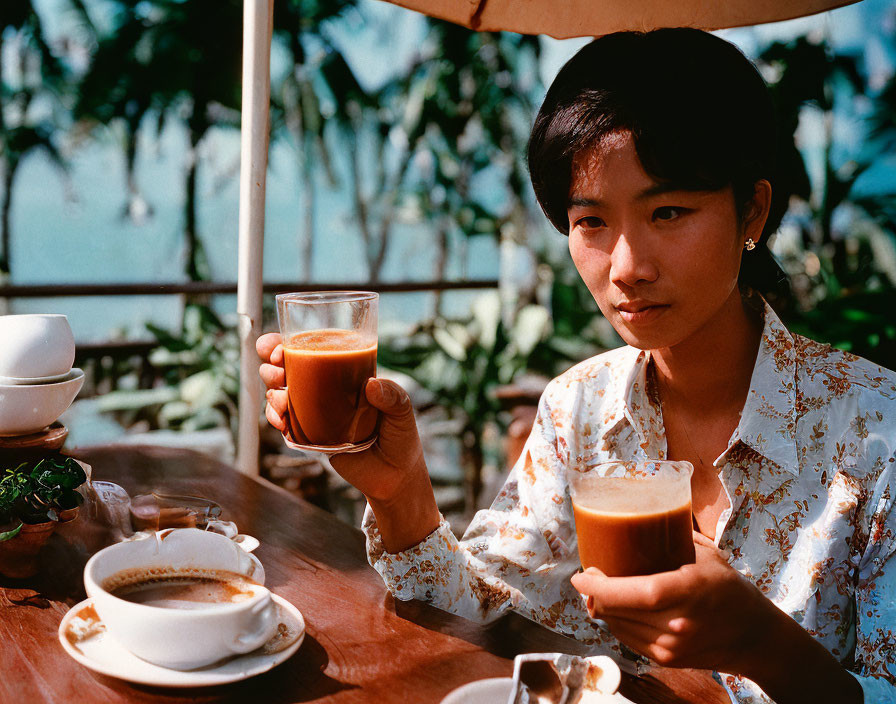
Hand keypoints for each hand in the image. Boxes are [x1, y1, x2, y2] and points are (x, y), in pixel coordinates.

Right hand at [256, 331, 435, 516]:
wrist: (394, 476)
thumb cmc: (400, 436)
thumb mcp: (402, 411)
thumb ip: (393, 396)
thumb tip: (371, 384)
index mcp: (344, 373)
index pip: (311, 349)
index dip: (287, 344)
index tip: (280, 348)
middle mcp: (324, 389)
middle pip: (286, 368)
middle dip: (271, 366)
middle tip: (278, 372)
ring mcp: (313, 412)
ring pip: (279, 393)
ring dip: (272, 393)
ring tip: (282, 400)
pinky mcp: (307, 435)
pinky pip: (283, 422)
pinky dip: (275, 418)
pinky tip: (281, 421)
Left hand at [570, 532, 772, 672]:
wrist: (756, 637)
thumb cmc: (731, 589)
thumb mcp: (706, 555)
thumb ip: (673, 538)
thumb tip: (640, 515)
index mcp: (682, 592)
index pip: (625, 592)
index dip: (595, 585)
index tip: (581, 574)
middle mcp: (673, 624)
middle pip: (613, 610)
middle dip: (593, 593)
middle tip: (590, 575)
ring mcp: (669, 647)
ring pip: (615, 626)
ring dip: (603, 608)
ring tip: (603, 589)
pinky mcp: (666, 660)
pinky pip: (627, 639)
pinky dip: (619, 622)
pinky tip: (621, 607)